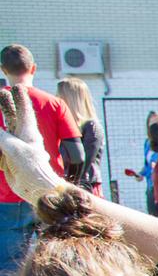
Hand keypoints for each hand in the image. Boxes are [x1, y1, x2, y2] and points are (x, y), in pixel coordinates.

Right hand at [0, 87, 67, 203]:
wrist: (36, 189)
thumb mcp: (15, 148)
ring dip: (0, 132)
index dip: (21, 99)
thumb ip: (2, 136)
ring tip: (1, 117)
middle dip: (5, 106)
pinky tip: (2, 159)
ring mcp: (14, 147)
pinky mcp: (8, 158)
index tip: (19, 87)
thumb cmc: (32, 168)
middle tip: (1, 93)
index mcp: (28, 132)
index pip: (24, 112)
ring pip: (1, 133)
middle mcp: (21, 138)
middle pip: (10, 117)